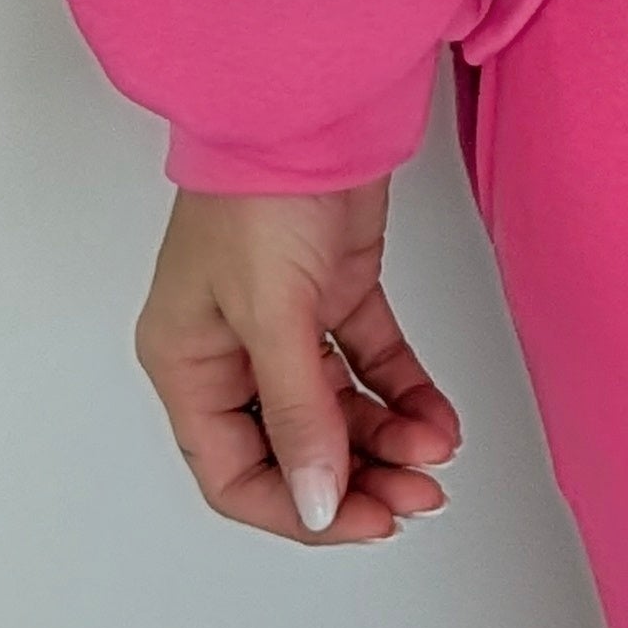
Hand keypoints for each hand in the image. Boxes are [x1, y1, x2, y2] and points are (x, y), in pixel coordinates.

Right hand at [138, 183, 460, 545]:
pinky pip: (372, 365)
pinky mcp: (336, 296)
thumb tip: (320, 504)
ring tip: (438, 452)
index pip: (234, 475)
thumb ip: (300, 415)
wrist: (308, 106)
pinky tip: (439, 417)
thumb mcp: (273, 317)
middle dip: (358, 479)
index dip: (299, 510)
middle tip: (419, 495)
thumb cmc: (258, 195)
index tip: (363, 521)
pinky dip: (407, 394)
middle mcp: (232, 355)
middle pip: (295, 451)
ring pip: (340, 413)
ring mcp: (286, 327)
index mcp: (188, 366)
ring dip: (390, 440)